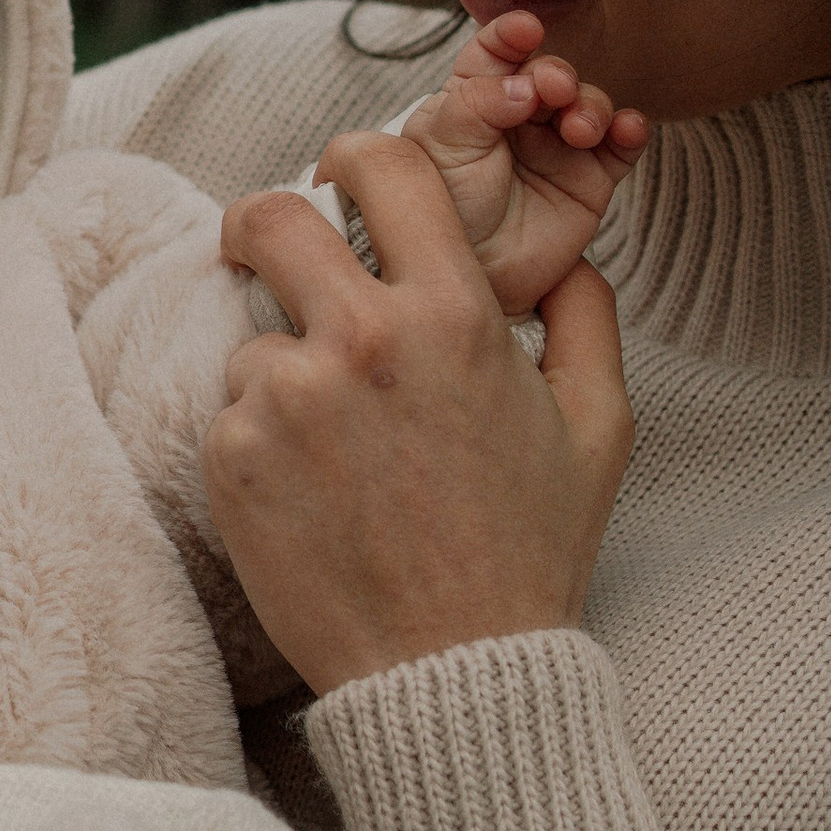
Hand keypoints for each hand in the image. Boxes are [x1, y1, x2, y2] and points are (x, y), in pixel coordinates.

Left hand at [210, 129, 633, 694]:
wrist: (453, 673)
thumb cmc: (529, 551)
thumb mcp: (598, 426)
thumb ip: (585, 317)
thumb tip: (562, 259)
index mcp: (452, 315)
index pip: (379, 166)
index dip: (355, 158)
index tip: (341, 182)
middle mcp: (360, 341)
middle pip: (268, 216)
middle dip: (262, 225)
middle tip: (264, 251)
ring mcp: (285, 400)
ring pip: (254, 337)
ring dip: (284, 374)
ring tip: (342, 452)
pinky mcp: (231, 459)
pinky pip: (232, 414)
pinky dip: (262, 443)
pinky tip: (316, 496)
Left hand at [382, 7, 647, 319]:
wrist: (470, 279)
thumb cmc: (443, 211)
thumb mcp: (440, 147)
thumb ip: (477, 103)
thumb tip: (528, 83)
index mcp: (473, 98)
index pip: (495, 51)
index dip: (512, 34)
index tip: (526, 30)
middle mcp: (519, 116)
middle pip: (552, 73)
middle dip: (558, 74)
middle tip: (554, 90)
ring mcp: (559, 145)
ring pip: (590, 103)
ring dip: (592, 104)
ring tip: (579, 128)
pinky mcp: (592, 178)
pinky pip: (622, 144)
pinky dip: (631, 129)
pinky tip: (628, 128)